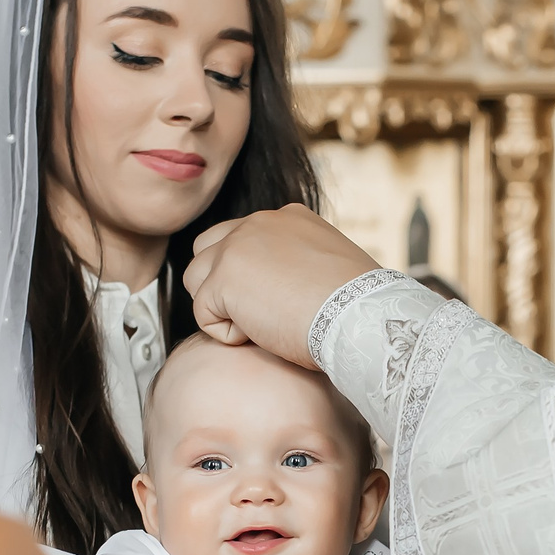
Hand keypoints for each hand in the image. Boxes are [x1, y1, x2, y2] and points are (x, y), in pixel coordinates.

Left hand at [182, 204, 376, 366]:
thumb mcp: (328, 267)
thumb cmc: (355, 307)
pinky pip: (203, 314)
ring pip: (196, 278)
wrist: (359, 318)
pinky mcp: (223, 279)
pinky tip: (262, 336)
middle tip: (253, 314)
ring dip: (220, 308)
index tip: (277, 300)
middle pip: (207, 249)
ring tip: (259, 326)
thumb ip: (297, 263)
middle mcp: (257, 223)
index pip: (241, 238)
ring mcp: (236, 248)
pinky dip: (227, 335)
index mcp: (286, 217)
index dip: (248, 275)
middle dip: (220, 284)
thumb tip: (285, 288)